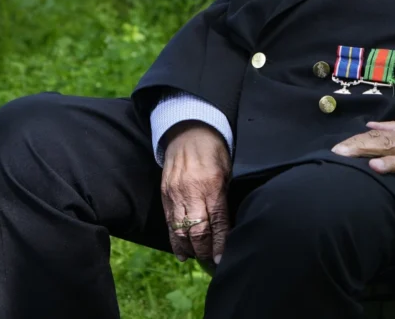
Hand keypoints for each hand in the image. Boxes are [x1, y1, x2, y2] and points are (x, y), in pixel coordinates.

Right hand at [161, 121, 230, 265]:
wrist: (187, 131)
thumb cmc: (214, 151)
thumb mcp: (227, 170)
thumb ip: (225, 197)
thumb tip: (228, 226)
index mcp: (212, 184)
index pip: (216, 221)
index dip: (219, 243)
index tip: (221, 259)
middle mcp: (191, 191)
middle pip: (197, 230)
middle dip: (205, 250)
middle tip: (211, 263)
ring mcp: (175, 193)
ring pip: (181, 230)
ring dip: (190, 249)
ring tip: (198, 259)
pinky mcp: (165, 194)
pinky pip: (169, 223)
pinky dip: (175, 241)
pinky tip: (182, 253)